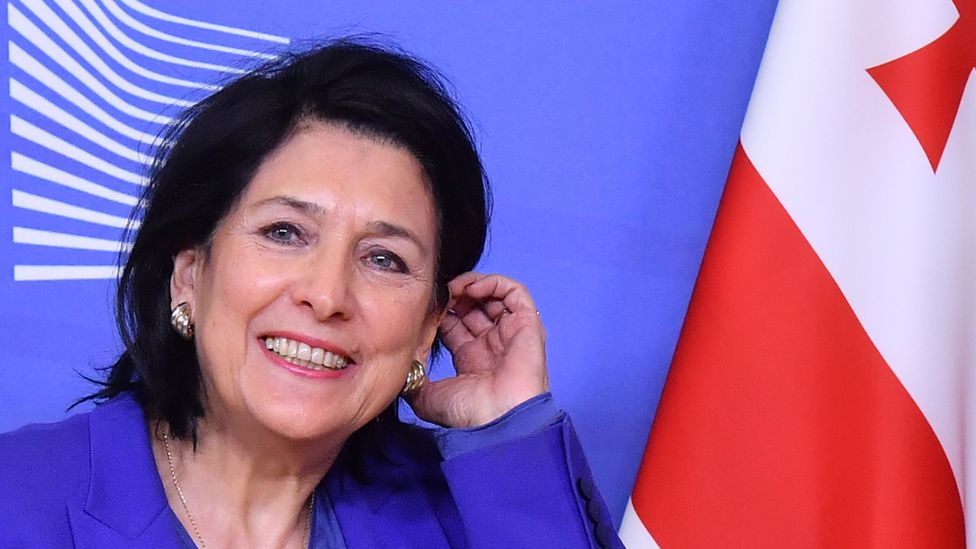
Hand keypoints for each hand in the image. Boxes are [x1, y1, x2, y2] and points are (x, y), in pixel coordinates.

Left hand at [408, 272, 548, 427]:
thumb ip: (413, 380)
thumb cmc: (468, 416)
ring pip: (495, 296)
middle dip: (455, 295)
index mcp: (472, 360)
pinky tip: (473, 290)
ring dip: (473, 285)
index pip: (456, 324)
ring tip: (455, 288)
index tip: (427, 306)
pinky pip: (515, 293)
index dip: (441, 310)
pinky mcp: (528, 325)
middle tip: (440, 293)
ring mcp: (511, 334)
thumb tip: (399, 366)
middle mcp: (492, 345)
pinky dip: (495, 283)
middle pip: (474, 307)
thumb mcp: (428, 398)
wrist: (497, 422)